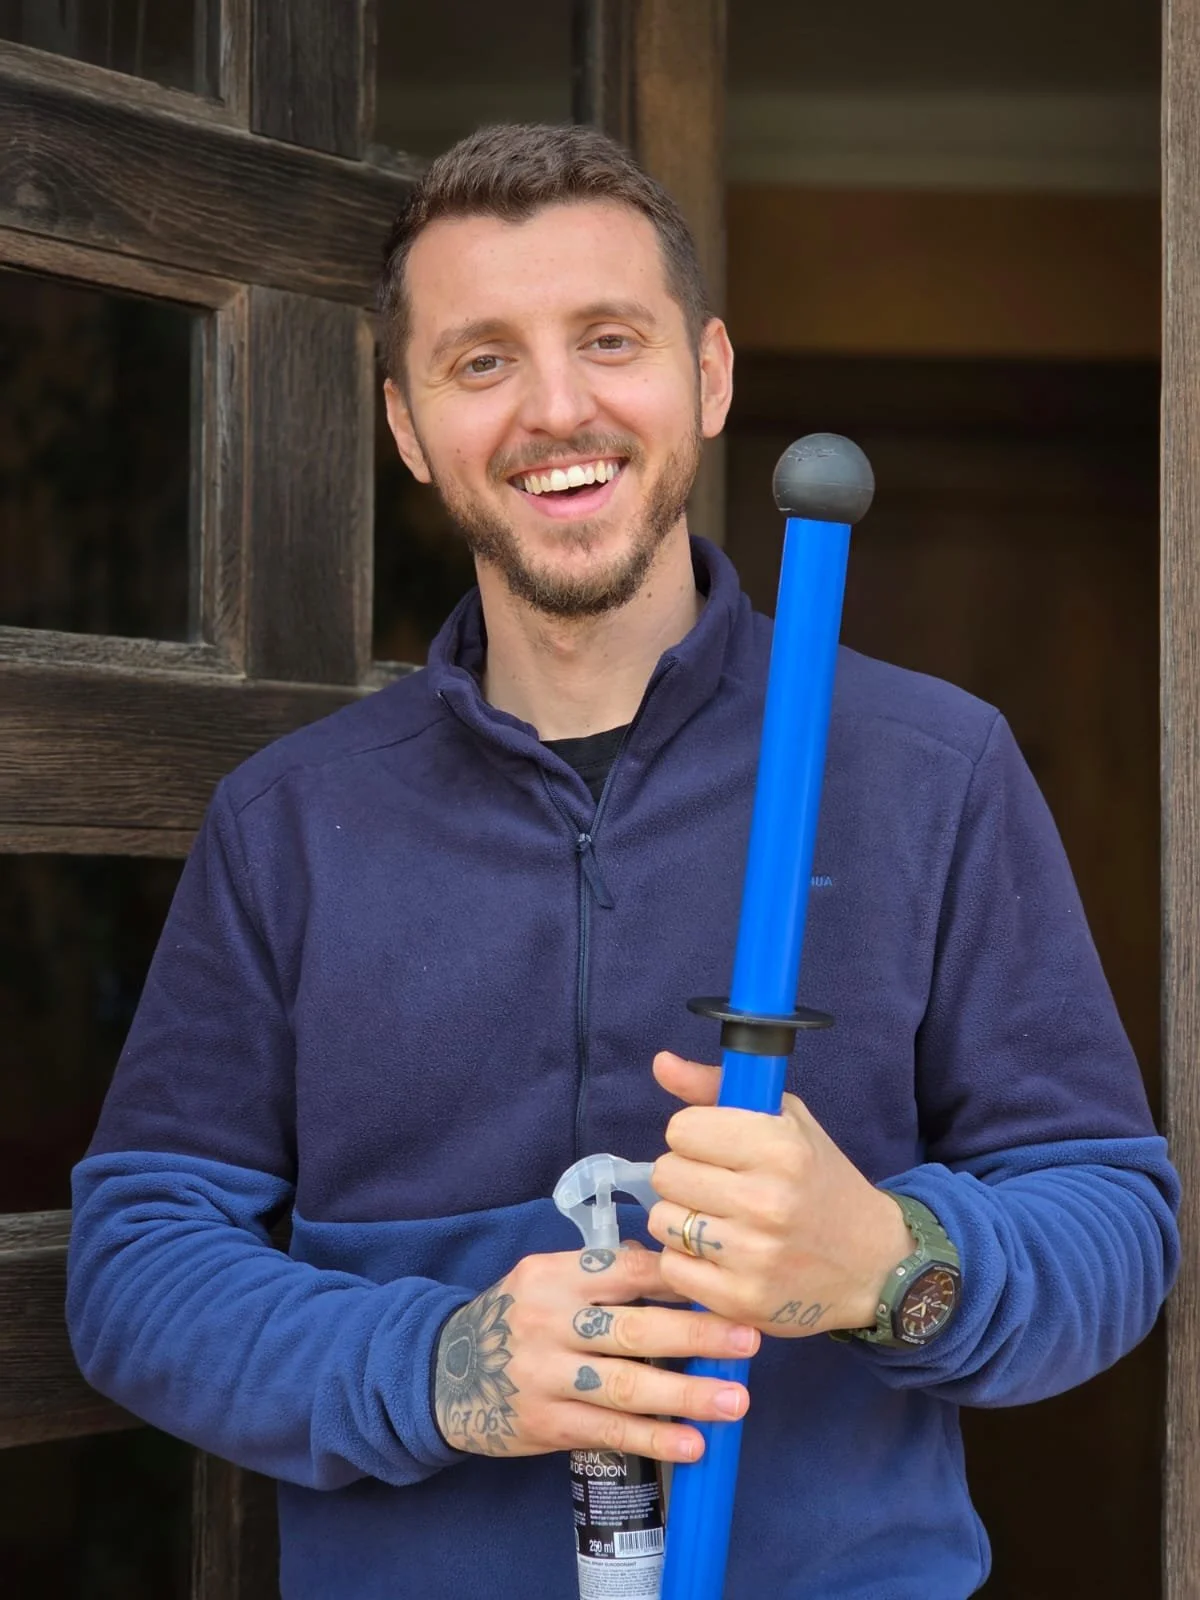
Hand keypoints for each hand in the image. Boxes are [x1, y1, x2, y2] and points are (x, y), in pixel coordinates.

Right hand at [433, 1242, 760, 1462]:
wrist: (444, 1372)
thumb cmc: (517, 1317)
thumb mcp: (545, 1279)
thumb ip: (601, 1274)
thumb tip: (673, 1267)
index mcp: (556, 1274)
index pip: (627, 1270)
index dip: (680, 1281)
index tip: (729, 1286)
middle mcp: (550, 1321)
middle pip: (634, 1329)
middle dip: (697, 1336)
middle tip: (749, 1341)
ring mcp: (546, 1375)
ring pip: (627, 1386)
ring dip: (687, 1395)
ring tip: (736, 1402)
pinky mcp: (546, 1423)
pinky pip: (609, 1431)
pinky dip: (654, 1439)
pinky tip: (693, 1445)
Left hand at [646, 1053, 913, 1337]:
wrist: (873, 1264)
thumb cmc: (820, 1181)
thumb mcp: (785, 1120)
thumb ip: (716, 1088)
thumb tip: (661, 1062)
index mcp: (779, 1147)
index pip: (681, 1129)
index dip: (695, 1135)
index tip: (717, 1148)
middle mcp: (765, 1200)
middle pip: (665, 1174)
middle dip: (685, 1176)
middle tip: (718, 1185)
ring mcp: (752, 1255)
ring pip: (662, 1221)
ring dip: (681, 1218)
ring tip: (717, 1219)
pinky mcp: (741, 1300)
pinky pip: (672, 1267)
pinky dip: (687, 1260)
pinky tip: (718, 1254)